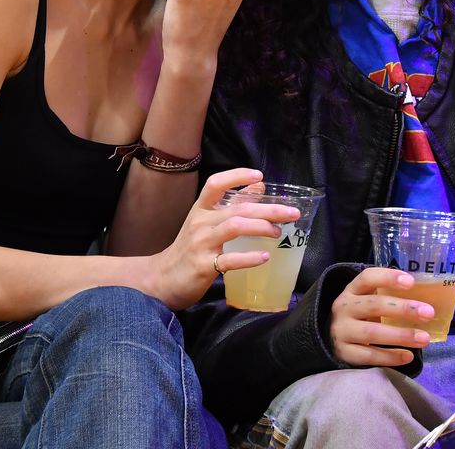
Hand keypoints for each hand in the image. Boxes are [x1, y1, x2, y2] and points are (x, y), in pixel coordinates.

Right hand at [149, 168, 297, 309]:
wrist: (162, 278)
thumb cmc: (190, 248)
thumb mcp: (206, 222)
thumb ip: (232, 205)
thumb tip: (259, 186)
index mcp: (201, 209)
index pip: (216, 183)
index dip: (237, 176)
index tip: (259, 175)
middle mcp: (200, 223)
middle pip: (238, 209)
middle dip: (268, 209)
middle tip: (292, 213)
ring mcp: (201, 244)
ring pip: (235, 227)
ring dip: (261, 227)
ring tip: (277, 232)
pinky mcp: (203, 266)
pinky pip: (230, 260)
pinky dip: (250, 258)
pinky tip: (265, 256)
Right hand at [328, 267, 432, 365]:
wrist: (331, 338)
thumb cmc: (359, 315)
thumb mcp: (367, 300)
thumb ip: (388, 297)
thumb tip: (425, 300)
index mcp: (351, 290)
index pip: (367, 278)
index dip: (388, 278)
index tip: (411, 282)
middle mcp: (343, 308)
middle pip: (373, 305)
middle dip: (403, 308)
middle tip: (429, 313)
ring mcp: (341, 331)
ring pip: (372, 332)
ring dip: (401, 335)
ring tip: (424, 338)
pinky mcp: (343, 352)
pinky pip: (369, 355)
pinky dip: (390, 356)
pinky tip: (408, 356)